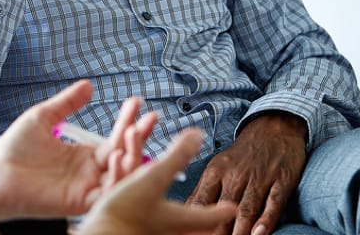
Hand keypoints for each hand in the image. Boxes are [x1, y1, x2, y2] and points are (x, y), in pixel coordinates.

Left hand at [0, 79, 156, 219]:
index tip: (136, 102)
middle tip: (149, 118)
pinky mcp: (78, 202)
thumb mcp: (44, 117)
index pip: (115, 138)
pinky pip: (106, 193)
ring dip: (132, 155)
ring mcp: (86, 188)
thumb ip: (67, 103)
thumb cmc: (15, 149)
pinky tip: (118, 156)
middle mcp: (90, 172)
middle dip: (139, 137)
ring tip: (133, 133)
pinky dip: (117, 178)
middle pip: (125, 156)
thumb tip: (88, 84)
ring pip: (122, 176)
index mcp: (84, 155)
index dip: (128, 121)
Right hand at [80, 129, 237, 234]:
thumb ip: (176, 156)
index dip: (221, 210)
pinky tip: (144, 209)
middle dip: (202, 222)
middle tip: (212, 220)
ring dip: (176, 216)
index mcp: (178, 220)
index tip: (232, 208)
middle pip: (192, 229)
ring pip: (169, 226)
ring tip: (182, 215)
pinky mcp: (131, 230)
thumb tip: (197, 134)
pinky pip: (144, 220)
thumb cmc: (126, 212)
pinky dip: (150, 215)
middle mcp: (167, 231)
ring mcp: (149, 233)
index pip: (207, 217)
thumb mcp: (154, 178)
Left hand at [188, 113, 307, 234]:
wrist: (274, 127)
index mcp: (216, 172)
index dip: (195, 221)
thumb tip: (186, 214)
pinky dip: (266, 219)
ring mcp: (259, 178)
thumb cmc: (243, 153)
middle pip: (223, 210)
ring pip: (246, 210)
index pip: (201, 201)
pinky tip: (259, 233)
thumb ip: (204, 191)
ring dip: (239, 231)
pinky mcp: (281, 181)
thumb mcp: (218, 165)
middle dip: (217, 231)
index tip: (189, 234)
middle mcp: (236, 175)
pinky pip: (273, 203)